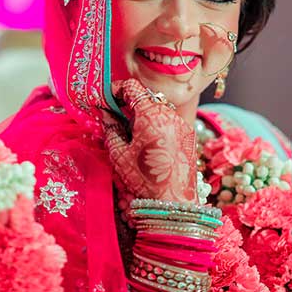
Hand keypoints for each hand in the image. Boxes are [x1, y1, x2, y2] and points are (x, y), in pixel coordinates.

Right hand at [102, 79, 196, 202]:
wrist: (174, 204)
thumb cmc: (143, 179)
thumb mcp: (119, 153)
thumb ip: (110, 127)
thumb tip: (104, 111)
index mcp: (151, 116)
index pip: (133, 87)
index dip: (116, 89)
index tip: (106, 99)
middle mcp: (169, 115)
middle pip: (146, 95)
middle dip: (128, 101)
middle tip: (114, 114)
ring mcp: (181, 124)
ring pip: (157, 107)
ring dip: (142, 112)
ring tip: (130, 131)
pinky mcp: (187, 136)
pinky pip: (168, 119)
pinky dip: (154, 122)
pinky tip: (146, 141)